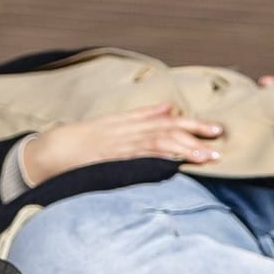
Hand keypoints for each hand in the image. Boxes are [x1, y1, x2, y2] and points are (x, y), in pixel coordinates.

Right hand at [19, 103, 221, 184]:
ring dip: (184, 149)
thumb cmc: (86, 140)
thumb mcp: (115, 123)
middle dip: (194, 132)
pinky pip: (140, 159)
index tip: (215, 129)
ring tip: (207, 156)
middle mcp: (128, 131)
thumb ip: (144, 116)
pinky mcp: (114, 161)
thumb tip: (169, 108)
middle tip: (219, 136)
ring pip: (158, 143)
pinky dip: (160, 160)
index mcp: (130, 123)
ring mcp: (121, 146)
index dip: (192, 124)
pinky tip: (177, 165)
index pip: (166, 121)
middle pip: (166, 129)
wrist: (54, 150)